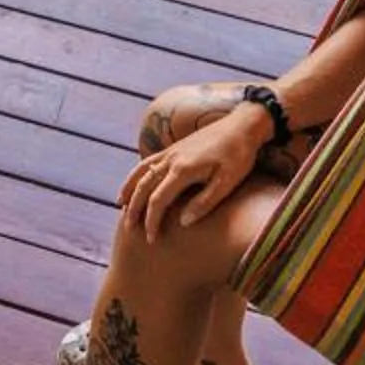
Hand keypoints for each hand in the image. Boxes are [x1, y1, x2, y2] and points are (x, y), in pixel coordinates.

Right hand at [116, 101, 271, 242]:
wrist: (242, 125)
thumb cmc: (239, 156)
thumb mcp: (227, 183)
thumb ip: (205, 203)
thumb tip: (183, 223)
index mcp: (183, 170)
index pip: (158, 200)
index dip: (152, 221)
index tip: (152, 239)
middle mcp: (172, 159)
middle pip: (144, 186)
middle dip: (134, 209)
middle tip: (129, 230)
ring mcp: (171, 151)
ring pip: (141, 171)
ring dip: (129, 189)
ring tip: (121, 206)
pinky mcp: (175, 147)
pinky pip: (148, 161)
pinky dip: (136, 173)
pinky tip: (135, 182)